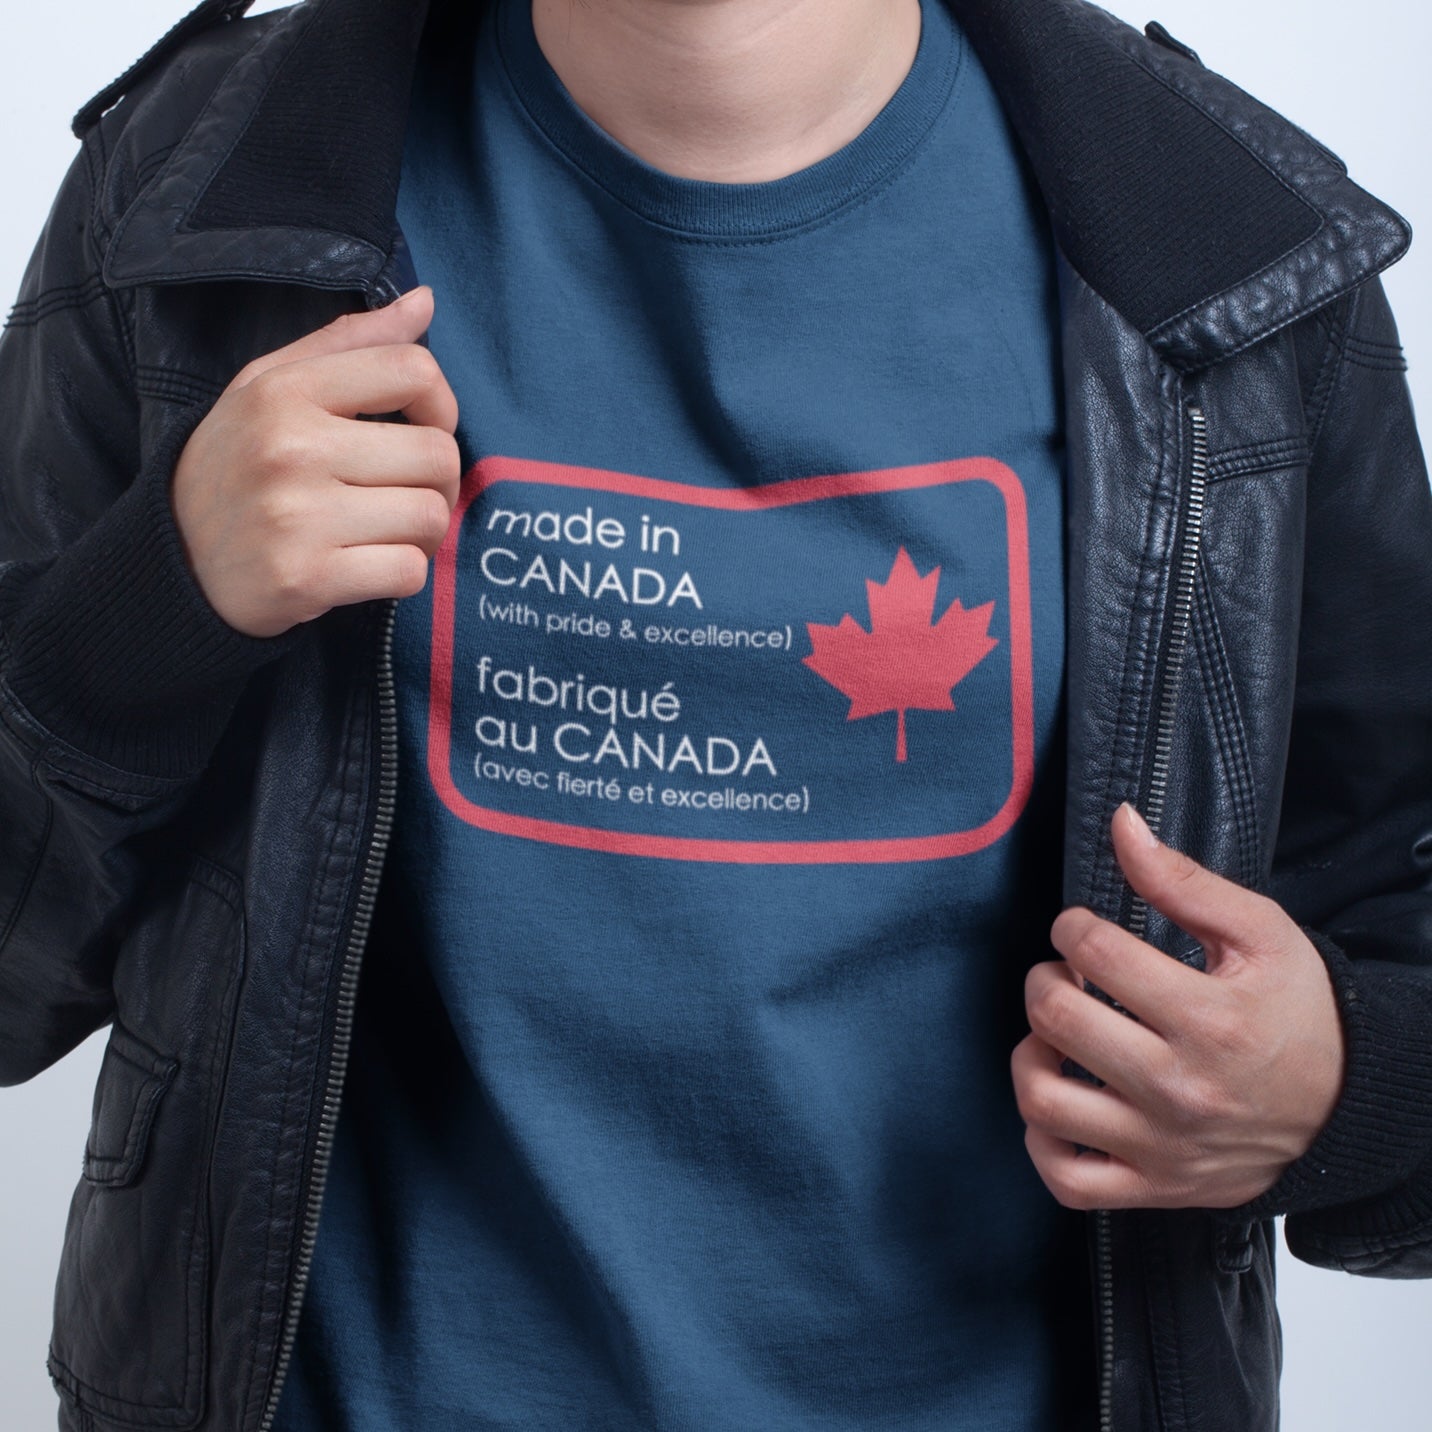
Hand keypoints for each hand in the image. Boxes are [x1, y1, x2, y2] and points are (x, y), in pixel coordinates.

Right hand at [170, 283, 460, 638]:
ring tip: (385, 530)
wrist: (173, 560)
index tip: (424, 428)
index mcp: (285, 391)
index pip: (413, 371)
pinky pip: (408, 572)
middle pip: (437, 454)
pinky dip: (402, 574)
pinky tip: (367, 566)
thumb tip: (425, 300)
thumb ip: (350, 343)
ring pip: (429, 516)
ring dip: (423, 532)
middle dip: (439, 481)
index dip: (442, 404)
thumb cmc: (237, 465)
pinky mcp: (307, 578)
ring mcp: (298, 517)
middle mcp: (291, 448)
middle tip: (406, 493)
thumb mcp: (271, 386)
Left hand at [1011, 802, 1345, 1210]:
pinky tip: (1059, 1098)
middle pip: (1056, 1020)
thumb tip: (1121, 824)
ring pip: (1044, 1102)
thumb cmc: (1299, 1013)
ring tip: (1056, 1035)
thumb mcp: (1260, 933)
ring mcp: (1161, 1146)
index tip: (1082, 931)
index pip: (1095, 953)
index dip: (1071, 928)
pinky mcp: (1152, 1187)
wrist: (1346, 1107)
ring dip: (1031, 1055)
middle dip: (1045, 980)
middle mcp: (1179, 1088)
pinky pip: (1065, 1178)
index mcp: (1208, 1018)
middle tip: (1066, 975)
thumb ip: (1182, 879)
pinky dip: (1041, 1139)